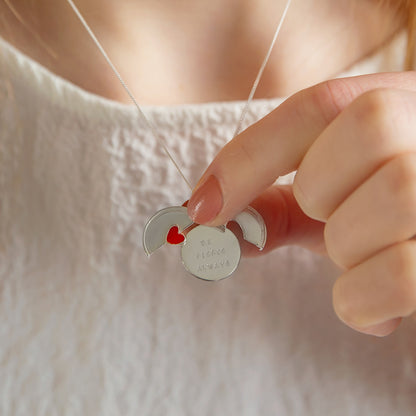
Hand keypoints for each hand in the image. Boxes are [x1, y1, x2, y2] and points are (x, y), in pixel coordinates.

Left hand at [187, 72, 415, 335]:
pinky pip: (403, 273)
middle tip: (330, 219)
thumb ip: (275, 203)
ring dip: (347, 248)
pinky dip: (363, 302)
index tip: (200, 209)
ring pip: (390, 199)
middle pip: (364, 133)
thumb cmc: (382, 214)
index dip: (246, 159)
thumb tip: (207, 223)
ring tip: (359, 260)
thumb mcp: (336, 196)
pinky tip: (374, 308)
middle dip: (320, 192)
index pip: (318, 107)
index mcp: (400, 105)